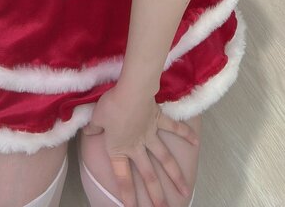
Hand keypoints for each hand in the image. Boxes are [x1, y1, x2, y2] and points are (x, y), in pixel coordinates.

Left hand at [83, 85, 196, 206]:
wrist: (131, 90)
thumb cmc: (111, 106)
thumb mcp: (96, 118)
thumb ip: (93, 128)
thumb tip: (88, 131)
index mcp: (120, 149)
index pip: (122, 177)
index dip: (127, 194)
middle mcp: (137, 146)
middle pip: (148, 175)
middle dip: (156, 195)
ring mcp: (150, 135)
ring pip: (165, 159)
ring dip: (176, 176)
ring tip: (185, 191)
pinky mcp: (159, 120)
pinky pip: (174, 128)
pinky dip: (186, 134)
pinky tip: (196, 142)